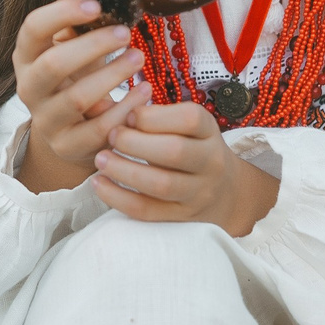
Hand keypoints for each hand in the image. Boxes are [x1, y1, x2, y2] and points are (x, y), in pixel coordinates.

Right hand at [13, 0, 148, 193]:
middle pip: (53, 64)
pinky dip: (125, 109)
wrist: (70, 130)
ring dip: (113, 75)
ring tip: (139, 57)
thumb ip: (82, 29)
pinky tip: (144, 92)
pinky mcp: (67, 146)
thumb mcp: (73, 50)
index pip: (33, 29)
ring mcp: (45, 120)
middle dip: (93, 46)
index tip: (97, 5)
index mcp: (26, 57)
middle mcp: (28, 88)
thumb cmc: (76, 78)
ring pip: (78, 99)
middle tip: (125, 32)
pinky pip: (98, 129)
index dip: (62, 13)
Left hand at [90, 100, 280, 235]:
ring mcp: (197, 192)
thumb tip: (113, 109)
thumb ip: (157, 117)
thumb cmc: (192, 148)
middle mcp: (210, 162)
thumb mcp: (186, 126)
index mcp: (209, 131)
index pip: (189, 119)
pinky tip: (99, 184)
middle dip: (135, 142)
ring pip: (160, 184)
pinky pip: (147, 210)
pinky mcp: (180, 216)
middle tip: (111, 136)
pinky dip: (118, 198)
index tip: (129, 115)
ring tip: (101, 159)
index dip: (153, 116)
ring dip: (124, 171)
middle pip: (174, 151)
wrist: (224, 191)